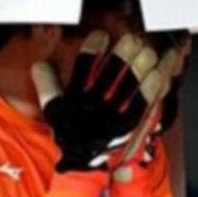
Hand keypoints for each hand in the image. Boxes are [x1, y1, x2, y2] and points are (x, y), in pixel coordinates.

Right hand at [31, 32, 184, 174]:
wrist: (81, 161)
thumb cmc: (68, 129)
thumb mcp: (52, 108)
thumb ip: (46, 84)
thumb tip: (40, 62)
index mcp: (75, 99)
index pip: (82, 69)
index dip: (92, 50)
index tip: (101, 35)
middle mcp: (94, 107)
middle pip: (110, 75)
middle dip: (123, 55)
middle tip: (133, 39)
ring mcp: (112, 117)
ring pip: (128, 88)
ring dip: (139, 68)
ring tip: (148, 51)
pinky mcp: (126, 126)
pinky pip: (141, 106)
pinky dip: (150, 91)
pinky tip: (157, 75)